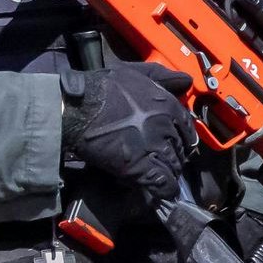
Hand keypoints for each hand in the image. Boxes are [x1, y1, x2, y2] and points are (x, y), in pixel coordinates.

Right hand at [59, 64, 202, 206]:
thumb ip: (161, 76)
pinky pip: (162, 183)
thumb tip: (185, 81)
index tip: (174, 143)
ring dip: (169, 172)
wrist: (76, 107)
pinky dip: (164, 189)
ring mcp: (154, 147)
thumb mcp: (134, 72)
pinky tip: (160, 190)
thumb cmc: (100, 87)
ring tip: (160, 175)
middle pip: (181, 149)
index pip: (187, 128)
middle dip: (175, 156)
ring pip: (174, 167)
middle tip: (165, 161)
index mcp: (167, 105)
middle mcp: (166, 126)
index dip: (181, 138)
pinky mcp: (140, 167)